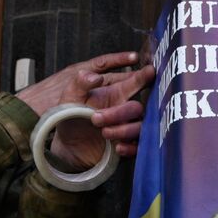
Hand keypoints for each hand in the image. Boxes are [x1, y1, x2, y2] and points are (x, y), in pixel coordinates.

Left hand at [15, 52, 155, 168]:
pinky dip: (130, 147)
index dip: (143, 76)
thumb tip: (95, 77)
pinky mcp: (127, 145)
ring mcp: (127, 127)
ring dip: (123, 130)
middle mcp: (124, 109)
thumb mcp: (70, 97)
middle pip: (137, 107)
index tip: (150, 70)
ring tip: (103, 132)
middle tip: (96, 118)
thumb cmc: (70, 117)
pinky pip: (139, 147)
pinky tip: (117, 147)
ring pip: (140, 127)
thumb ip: (80, 83)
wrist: (67, 146)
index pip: (135, 82)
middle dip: (120, 112)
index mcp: (115, 93)